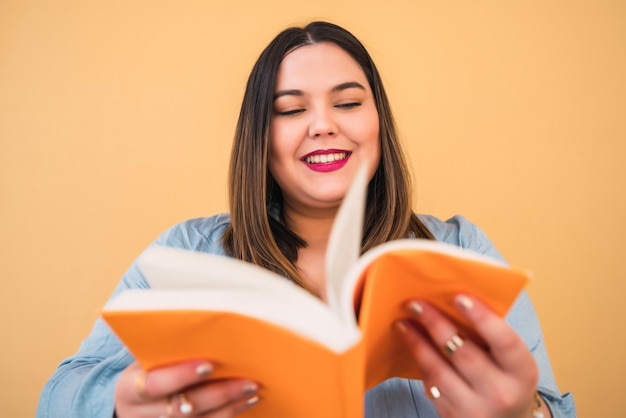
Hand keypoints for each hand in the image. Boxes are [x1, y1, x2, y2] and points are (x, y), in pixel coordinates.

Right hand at [114, 360, 258, 417]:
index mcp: (129, 389)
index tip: (209, 364)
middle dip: (219, 394)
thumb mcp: (145, 360)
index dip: (182, 375)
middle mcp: (141, 415)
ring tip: (252, 390)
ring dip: (230, 407)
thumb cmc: (144, 371)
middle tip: (247, 381)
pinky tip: (245, 402)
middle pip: (183, 408)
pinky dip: (229, 414)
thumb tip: (210, 333)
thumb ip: (168, 351)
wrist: (130, 403)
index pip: (155, 384)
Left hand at [394, 295, 548, 417]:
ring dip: (417, 343)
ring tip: (403, 323)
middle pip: (464, 353)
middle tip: (415, 304)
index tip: (459, 297)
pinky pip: (431, 386)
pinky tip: (412, 346)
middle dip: (436, 324)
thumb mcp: (511, 360)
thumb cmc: (506, 378)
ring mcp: (476, 410)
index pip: (504, 340)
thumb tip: (454, 299)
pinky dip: (420, 363)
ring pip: (439, 370)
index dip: (482, 317)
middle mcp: (502, 393)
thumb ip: (491, 333)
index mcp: (522, 372)